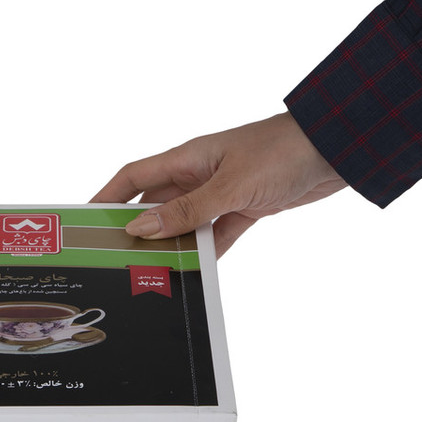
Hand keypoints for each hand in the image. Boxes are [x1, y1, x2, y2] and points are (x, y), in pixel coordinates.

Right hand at [91, 112, 347, 256]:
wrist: (335, 149)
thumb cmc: (282, 151)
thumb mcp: (229, 184)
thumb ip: (187, 210)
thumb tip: (141, 227)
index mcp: (187, 159)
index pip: (133, 177)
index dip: (107, 196)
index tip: (86, 218)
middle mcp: (197, 176)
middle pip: (154, 206)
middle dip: (135, 229)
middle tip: (116, 256)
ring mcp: (219, 194)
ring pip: (183, 225)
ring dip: (171, 246)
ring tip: (152, 272)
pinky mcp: (242, 210)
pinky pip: (214, 236)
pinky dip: (204, 253)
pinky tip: (194, 272)